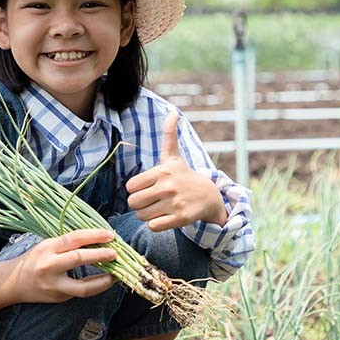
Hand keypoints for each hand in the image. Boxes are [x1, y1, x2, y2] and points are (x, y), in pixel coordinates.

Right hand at [0, 229, 116, 313]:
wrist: (13, 283)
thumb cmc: (35, 259)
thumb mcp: (47, 245)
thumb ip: (68, 244)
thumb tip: (99, 239)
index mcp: (47, 248)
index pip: (74, 238)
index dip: (94, 235)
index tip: (111, 236)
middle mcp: (49, 266)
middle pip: (78, 259)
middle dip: (100, 255)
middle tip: (116, 253)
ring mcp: (53, 285)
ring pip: (82, 287)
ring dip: (103, 281)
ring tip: (115, 275)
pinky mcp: (58, 298)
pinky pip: (80, 293)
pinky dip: (94, 287)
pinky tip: (104, 281)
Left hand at [125, 111, 227, 231]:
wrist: (209, 196)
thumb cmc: (185, 176)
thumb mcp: (174, 157)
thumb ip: (169, 136)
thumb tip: (172, 112)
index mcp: (162, 171)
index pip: (130, 187)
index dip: (136, 190)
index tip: (147, 189)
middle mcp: (168, 186)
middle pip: (133, 203)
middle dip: (139, 204)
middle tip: (151, 201)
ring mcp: (174, 203)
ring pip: (142, 216)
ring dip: (147, 216)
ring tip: (158, 209)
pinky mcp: (180, 218)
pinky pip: (153, 227)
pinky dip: (156, 225)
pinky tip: (165, 218)